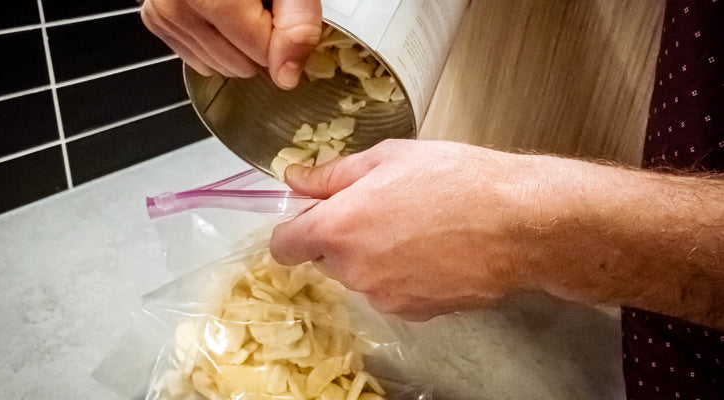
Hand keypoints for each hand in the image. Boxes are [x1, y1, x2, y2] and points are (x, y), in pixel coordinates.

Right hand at [141, 0, 322, 88]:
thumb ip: (296, 21)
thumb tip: (286, 74)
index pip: (261, 51)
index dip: (282, 36)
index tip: (280, 10)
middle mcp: (179, 1)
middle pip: (238, 62)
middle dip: (260, 43)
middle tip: (261, 5)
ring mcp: (164, 11)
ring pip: (217, 65)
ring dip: (238, 47)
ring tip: (242, 6)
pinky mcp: (156, 18)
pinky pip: (196, 59)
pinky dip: (216, 48)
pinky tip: (223, 18)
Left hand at [270, 140, 546, 319]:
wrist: (519, 223)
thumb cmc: (456, 179)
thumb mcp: (389, 157)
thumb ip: (332, 173)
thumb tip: (295, 179)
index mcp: (339, 227)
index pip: (284, 245)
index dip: (294, 229)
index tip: (312, 216)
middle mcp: (354, 270)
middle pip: (325, 259)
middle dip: (341, 237)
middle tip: (380, 208)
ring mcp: (384, 296)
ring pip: (359, 276)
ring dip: (372, 257)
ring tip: (416, 227)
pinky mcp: (414, 312)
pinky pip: (391, 292)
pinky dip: (401, 275)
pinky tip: (433, 251)